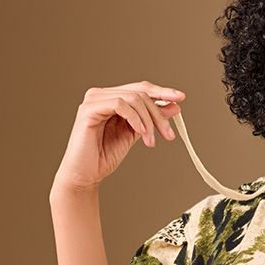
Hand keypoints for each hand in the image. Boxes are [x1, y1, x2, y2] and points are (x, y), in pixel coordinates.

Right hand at [54, 80, 186, 194]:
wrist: (84, 175)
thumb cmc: (104, 156)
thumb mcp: (136, 135)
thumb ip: (151, 120)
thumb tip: (173, 107)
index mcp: (112, 98)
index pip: (140, 89)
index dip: (161, 92)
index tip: (180, 98)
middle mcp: (102, 95)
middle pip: (139, 92)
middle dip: (158, 113)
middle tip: (168, 134)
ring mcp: (94, 100)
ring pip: (132, 98)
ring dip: (148, 120)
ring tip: (152, 141)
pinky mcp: (89, 109)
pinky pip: (120, 105)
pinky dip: (135, 118)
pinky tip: (141, 133)